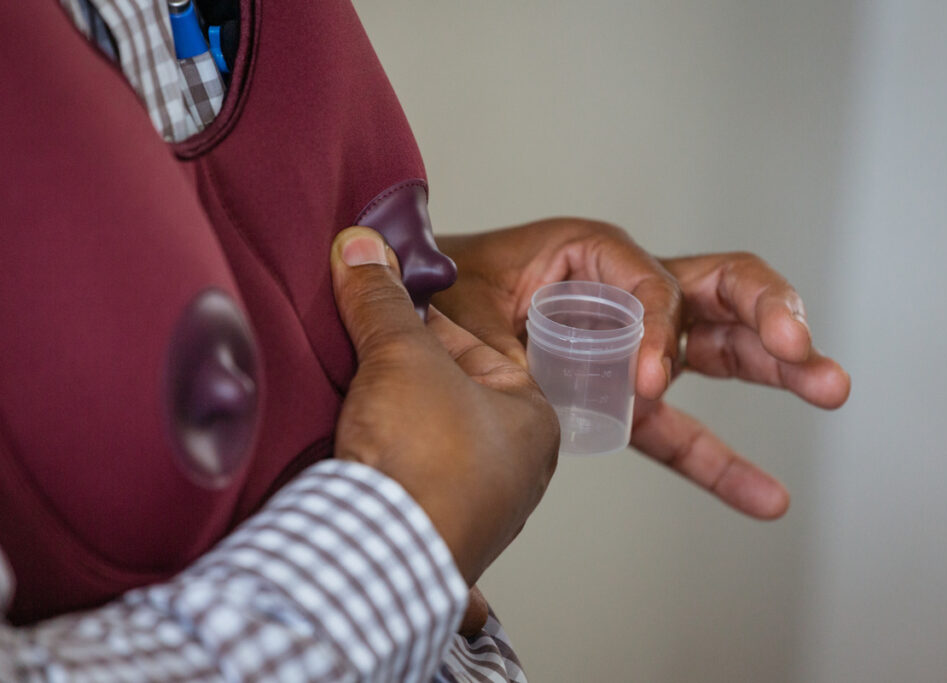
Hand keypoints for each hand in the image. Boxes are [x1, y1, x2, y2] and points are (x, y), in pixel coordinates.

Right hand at [329, 227, 559, 585]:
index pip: (476, 349)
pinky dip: (386, 474)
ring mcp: (479, 513)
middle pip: (451, 398)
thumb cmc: (422, 456)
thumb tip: (361, 247)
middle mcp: (516, 472)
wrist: (379, 557)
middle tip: (360, 356)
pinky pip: (410, 492)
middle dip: (403, 376)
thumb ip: (382, 299)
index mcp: (533, 421)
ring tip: (352, 406)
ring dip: (391, 426)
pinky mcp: (436, 543)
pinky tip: (361, 463)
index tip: (382, 309)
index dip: (421, 324)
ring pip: (430, 447)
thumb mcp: (400, 355)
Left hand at [434, 218, 850, 518]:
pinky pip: (681, 431)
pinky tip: (766, 497)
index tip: (647, 382)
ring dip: (778, 368)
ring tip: (831, 388)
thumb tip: (439, 295)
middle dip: (767, 314)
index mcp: (588, 256)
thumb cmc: (439, 302)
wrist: (423, 337)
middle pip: (718, 290)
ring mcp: (635, 348)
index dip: (660, 328)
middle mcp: (624, 293)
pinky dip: (721, 462)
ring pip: (721, 351)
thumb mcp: (458, 297)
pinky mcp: (627, 400)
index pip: (652, 282)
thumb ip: (469, 302)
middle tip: (801, 350)